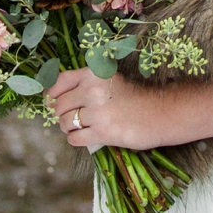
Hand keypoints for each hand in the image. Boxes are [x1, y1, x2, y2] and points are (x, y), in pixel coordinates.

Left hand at [44, 67, 168, 152]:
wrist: (161, 112)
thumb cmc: (136, 96)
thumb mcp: (111, 79)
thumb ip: (87, 83)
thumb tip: (55, 96)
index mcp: (93, 74)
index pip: (59, 82)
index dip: (51, 94)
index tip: (51, 102)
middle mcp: (92, 90)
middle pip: (59, 105)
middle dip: (61, 113)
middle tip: (71, 117)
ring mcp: (97, 112)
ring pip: (64, 122)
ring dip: (68, 127)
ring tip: (80, 127)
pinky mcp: (103, 133)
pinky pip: (74, 138)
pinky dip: (75, 139)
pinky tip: (85, 136)